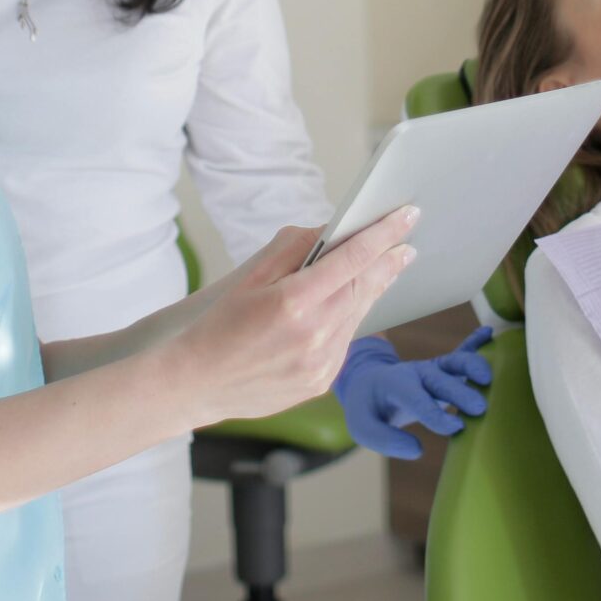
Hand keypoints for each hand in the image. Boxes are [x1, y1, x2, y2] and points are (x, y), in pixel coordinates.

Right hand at [161, 211, 418, 429]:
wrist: (193, 384)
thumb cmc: (217, 326)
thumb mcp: (249, 277)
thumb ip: (292, 249)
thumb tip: (329, 230)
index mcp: (293, 302)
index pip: (352, 257)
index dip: (383, 233)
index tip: (407, 216)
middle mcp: (314, 335)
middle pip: (363, 287)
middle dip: (388, 262)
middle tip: (407, 243)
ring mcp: (320, 364)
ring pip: (358, 315)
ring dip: (371, 290)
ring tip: (385, 268)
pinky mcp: (320, 383)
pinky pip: (344, 342)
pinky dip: (349, 320)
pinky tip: (348, 307)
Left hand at [334, 326, 496, 459]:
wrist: (368, 385)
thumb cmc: (367, 409)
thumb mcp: (364, 429)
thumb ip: (386, 440)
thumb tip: (418, 450)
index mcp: (395, 386)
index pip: (416, 399)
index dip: (435, 414)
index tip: (455, 427)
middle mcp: (416, 373)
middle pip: (440, 379)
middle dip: (460, 392)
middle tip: (480, 408)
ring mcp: (431, 369)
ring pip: (454, 361)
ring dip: (472, 366)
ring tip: (489, 379)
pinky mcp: (443, 369)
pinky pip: (460, 352)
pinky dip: (474, 342)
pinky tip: (488, 333)